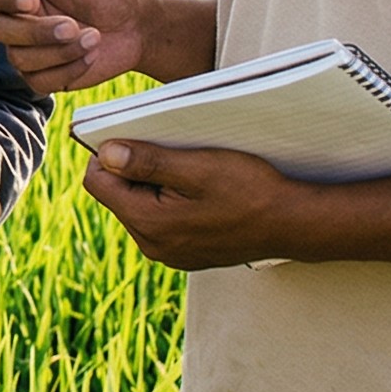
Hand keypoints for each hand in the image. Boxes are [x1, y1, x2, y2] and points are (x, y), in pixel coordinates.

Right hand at [0, 0, 151, 93]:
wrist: (135, 25)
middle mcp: (16, 16)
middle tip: (74, 25)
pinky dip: (68, 70)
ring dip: (60, 52)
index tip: (31, 1)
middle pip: (1, 29)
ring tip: (93, 38)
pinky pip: (39, 81)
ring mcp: (26, 47)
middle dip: (39, 31)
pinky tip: (90, 54)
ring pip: (19, 58)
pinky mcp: (40, 73)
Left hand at [82, 140, 309, 270]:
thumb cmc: (250, 191)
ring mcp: (169, 254)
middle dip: (134, 170)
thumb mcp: (196, 166)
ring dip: (154, 186)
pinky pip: (162, 222)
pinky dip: (171, 203)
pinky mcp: (186, 255)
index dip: (108, 153)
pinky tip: (200, 193)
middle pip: (117, 195)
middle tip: (171, 153)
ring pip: (139, 208)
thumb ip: (146, 161)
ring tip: (190, 172)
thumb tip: (104, 154)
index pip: (96, 181)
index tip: (134, 136)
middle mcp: (151, 245)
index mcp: (147, 222)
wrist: (294, 224)